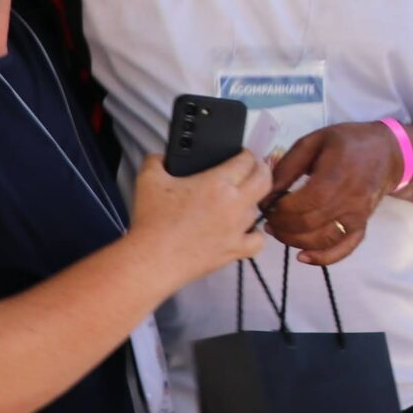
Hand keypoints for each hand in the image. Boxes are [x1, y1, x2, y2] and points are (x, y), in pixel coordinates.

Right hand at [129, 152, 272, 288]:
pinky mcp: (235, 250)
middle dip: (262, 169)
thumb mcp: (148, 179)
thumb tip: (162, 157)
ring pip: (259, 209)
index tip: (242, 154)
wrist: (153, 259)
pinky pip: (258, 240)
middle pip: (264, 180)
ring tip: (241, 199)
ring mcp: (238, 229)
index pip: (246, 160)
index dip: (246, 153)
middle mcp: (234, 204)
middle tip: (254, 168)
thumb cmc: (152, 221)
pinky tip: (246, 230)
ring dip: (253, 201)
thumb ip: (156, 160)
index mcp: (218, 182)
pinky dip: (255, 233)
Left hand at [261, 122, 402, 266]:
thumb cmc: (348, 142)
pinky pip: (344, 249)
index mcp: (336, 174)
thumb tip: (268, 190)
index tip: (267, 203)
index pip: (304, 202)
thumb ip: (289, 165)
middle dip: (282, 225)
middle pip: (309, 224)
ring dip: (294, 240)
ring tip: (278, 230)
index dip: (280, 208)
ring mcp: (357, 215)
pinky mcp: (362, 225)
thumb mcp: (314, 141)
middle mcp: (349, 199)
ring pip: (322, 239)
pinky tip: (303, 256)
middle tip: (268, 218)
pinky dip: (323, 258)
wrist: (388, 153)